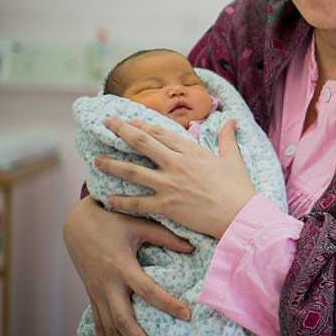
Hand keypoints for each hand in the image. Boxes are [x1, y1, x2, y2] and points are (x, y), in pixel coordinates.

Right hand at [64, 196, 194, 335]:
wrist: (76, 223)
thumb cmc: (112, 220)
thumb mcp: (139, 224)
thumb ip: (166, 236)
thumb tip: (193, 247)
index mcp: (122, 267)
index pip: (148, 291)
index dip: (168, 304)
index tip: (187, 315)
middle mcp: (107, 285)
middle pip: (124, 321)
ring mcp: (97, 293)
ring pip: (109, 330)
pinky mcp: (91, 296)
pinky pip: (98, 325)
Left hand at [95, 117, 256, 239]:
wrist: (239, 215)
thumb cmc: (238, 188)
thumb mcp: (234, 159)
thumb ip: (227, 138)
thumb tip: (231, 120)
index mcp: (192, 151)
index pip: (162, 133)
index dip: (144, 125)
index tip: (131, 121)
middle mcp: (176, 164)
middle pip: (142, 143)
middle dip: (121, 131)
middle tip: (106, 124)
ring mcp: (169, 184)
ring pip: (133, 171)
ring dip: (112, 164)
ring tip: (97, 160)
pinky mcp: (166, 205)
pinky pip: (138, 203)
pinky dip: (121, 202)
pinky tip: (108, 199)